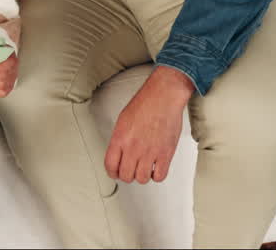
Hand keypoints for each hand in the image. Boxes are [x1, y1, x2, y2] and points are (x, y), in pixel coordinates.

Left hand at [104, 65, 193, 184]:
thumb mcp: (122, 120)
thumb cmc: (144, 104)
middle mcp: (133, 147)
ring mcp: (150, 152)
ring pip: (142, 179)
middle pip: (126, 175)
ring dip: (141, 175)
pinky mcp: (165, 154)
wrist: (163, 97)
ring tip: (143, 168)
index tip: (115, 173)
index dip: (112, 172)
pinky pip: (159, 176)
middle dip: (126, 175)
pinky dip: (156, 175)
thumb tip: (118, 154)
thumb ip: (119, 139)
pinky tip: (155, 167)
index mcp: (120, 139)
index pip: (110, 166)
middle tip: (130, 170)